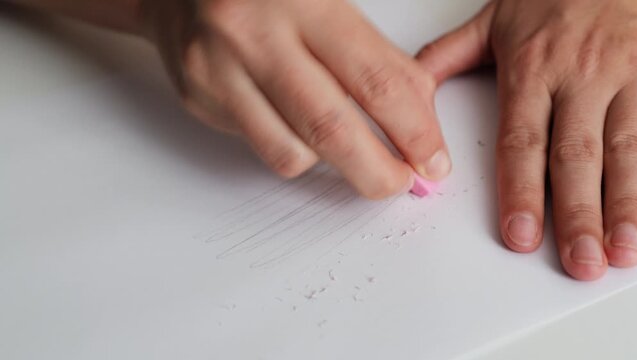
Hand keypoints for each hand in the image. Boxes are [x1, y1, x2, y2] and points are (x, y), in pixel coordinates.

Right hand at [140, 0, 451, 198]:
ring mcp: (220, 69)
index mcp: (304, 1)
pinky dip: (290, 144)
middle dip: (376, 172)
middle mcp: (256, 34)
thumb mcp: (330, 3)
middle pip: (330, 129)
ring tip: (342, 144)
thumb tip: (419, 120)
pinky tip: (291, 120)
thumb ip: (378, 58)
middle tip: (398, 184)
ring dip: (330, 162)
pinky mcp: (199, 97)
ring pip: (291, 152)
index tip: (432, 161)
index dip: (414, 131)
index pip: (375, 80)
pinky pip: (260, 145)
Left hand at [418, 0, 636, 279]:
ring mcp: (628, 78)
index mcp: (533, 69)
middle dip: (578, 214)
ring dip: (626, 205)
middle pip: (576, 155)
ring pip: (627, 149)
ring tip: (621, 252)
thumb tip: (407, 89)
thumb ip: (448, 56)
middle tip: (579, 262)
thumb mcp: (493, 20)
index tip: (520, 234)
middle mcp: (580, 77)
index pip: (523, 140)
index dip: (521, 191)